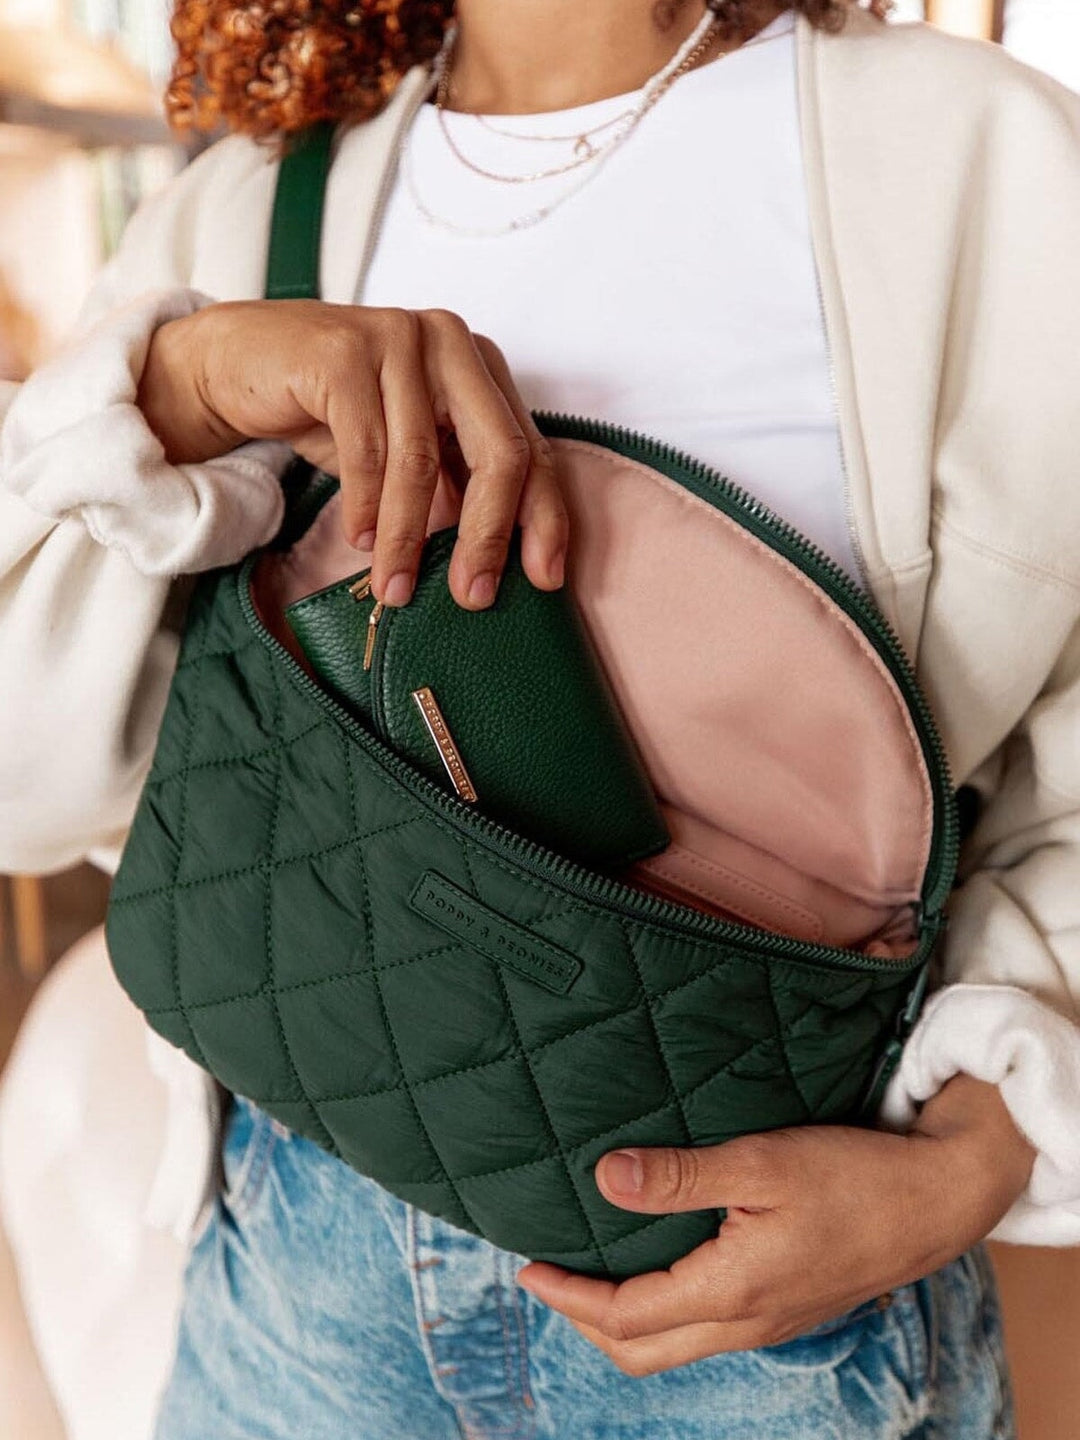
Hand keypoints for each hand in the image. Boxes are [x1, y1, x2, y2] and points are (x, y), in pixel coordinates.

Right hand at [137, 300, 566, 609]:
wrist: (243, 364)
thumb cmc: (334, 411)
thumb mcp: (409, 450)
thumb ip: (455, 486)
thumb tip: (493, 564)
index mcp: (480, 368)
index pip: (533, 450)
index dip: (544, 519)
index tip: (545, 580)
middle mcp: (451, 343)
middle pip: (497, 454)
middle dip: (488, 536)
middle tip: (471, 596)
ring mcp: (398, 340)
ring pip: (419, 462)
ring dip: (406, 538)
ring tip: (395, 588)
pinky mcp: (343, 352)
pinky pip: (366, 451)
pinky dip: (363, 507)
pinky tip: (358, 540)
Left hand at [516, 1075, 1034, 1374]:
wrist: (936, 1200)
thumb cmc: (852, 1175)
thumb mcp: (761, 1162)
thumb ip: (681, 1175)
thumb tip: (604, 1178)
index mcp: (731, 1291)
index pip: (625, 1315)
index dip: (569, 1296)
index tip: (529, 1267)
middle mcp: (746, 1322)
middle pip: (642, 1351)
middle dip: (586, 1321)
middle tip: (551, 1278)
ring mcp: (770, 1322)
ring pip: (676, 1346)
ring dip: (625, 1320)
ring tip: (595, 1272)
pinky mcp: (788, 1308)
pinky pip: (708, 1330)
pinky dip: (666, 1311)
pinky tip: (665, 1266)